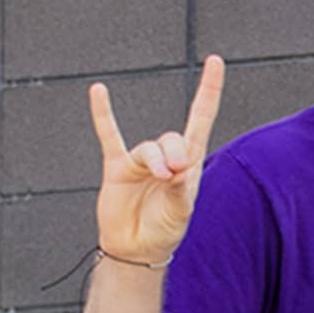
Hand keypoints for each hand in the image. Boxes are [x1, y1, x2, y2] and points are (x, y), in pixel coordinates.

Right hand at [88, 56, 225, 267]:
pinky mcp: (117, 168)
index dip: (208, 90)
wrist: (136, 250)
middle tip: (174, 175)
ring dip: (155, 161)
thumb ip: (181, 189)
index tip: (215, 61)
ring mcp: (140, 161)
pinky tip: (99, 92)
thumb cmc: (164, 231)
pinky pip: (109, 135)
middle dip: (175, 154)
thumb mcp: (181, 212)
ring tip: (160, 179)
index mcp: (190, 163)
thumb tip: (176, 168)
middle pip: (172, 138)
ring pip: (148, 148)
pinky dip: (103, 114)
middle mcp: (166, 157)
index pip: (200, 118)